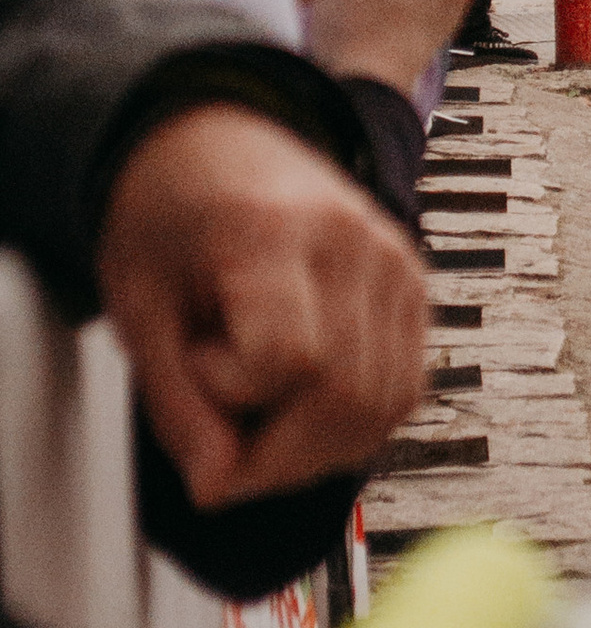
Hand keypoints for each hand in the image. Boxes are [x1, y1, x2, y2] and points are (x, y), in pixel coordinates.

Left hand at [99, 106, 428, 505]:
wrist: (218, 140)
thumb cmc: (171, 213)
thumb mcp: (138, 304)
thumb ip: (176, 401)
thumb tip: (217, 487)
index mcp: (274, 231)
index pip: (291, 359)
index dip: (235, 399)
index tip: (191, 372)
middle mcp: (355, 244)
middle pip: (349, 395)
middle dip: (280, 456)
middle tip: (222, 448)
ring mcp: (395, 264)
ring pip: (387, 406)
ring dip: (318, 450)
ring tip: (258, 423)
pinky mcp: (414, 287)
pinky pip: (404, 391)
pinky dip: (352, 424)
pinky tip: (299, 410)